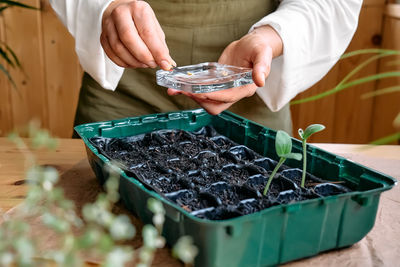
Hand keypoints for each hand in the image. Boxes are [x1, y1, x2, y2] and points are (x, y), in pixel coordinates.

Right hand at [101, 0, 174, 69]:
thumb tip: (167, 63)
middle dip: (144, 57)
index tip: (165, 64)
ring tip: (144, 63)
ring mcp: (108, 25)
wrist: (120, 10)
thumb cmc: (139, 19)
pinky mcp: (102, 36)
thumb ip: (160, 45)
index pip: (147, 33)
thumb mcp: (153, 26)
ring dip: (134, 62)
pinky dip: (124, 63)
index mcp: (137, 9)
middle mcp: (120, 14)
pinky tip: (133, 62)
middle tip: (153, 64)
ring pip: (119, 49)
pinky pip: (112, 55)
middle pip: (129, 39)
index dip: (157, 52)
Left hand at [168, 25, 282, 114]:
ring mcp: (224, 90)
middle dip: (199, 100)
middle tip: (185, 90)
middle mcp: (234, 92)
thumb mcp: (262, 53)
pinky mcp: (215, 84)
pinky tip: (178, 84)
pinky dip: (190, 90)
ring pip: (206, 101)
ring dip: (191, 96)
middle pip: (215, 105)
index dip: (213, 96)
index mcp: (245, 88)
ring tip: (175, 88)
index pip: (228, 97)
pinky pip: (202, 91)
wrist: (252, 45)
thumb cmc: (259, 48)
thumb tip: (260, 81)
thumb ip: (262, 66)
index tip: (200, 92)